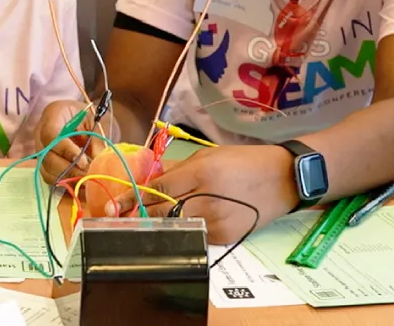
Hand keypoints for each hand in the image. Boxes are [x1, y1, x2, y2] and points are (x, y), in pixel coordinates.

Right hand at [35, 100, 103, 184]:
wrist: (74, 116)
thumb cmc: (84, 114)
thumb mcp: (94, 120)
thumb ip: (97, 138)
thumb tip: (99, 161)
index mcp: (52, 115)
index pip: (50, 135)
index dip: (65, 150)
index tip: (83, 161)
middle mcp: (40, 133)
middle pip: (47, 157)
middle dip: (69, 169)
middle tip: (88, 175)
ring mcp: (39, 149)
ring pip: (46, 170)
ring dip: (67, 179)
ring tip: (86, 181)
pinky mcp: (43, 162)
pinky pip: (49, 177)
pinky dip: (65, 183)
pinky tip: (80, 183)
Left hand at [107, 145, 296, 244]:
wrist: (284, 179)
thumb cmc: (244, 161)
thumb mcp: (208, 155)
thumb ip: (175, 169)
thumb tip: (147, 178)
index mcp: (201, 173)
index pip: (157, 190)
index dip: (130, 199)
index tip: (109, 206)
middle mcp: (207, 199)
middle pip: (161, 211)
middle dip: (136, 215)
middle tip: (114, 218)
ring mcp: (217, 221)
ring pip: (175, 226)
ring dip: (156, 224)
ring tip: (139, 221)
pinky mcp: (225, 237)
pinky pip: (194, 234)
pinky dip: (181, 229)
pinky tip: (174, 225)